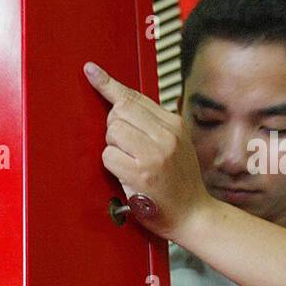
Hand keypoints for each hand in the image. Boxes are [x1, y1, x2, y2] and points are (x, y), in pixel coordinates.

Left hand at [84, 61, 212, 241]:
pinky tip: (127, 176)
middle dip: (113, 129)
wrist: (194, 215)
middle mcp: (166, 134)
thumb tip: (121, 106)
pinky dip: (112, 165)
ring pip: (112, 131)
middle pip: (119, 111)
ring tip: (130, 164)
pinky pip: (108, 155)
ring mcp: (155, 152)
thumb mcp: (176, 146)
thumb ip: (154, 126)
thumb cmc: (179, 183)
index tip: (91, 70)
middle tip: (127, 149)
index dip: (109, 85)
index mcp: (173, 124)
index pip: (134, 97)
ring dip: (113, 148)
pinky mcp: (141, 172)